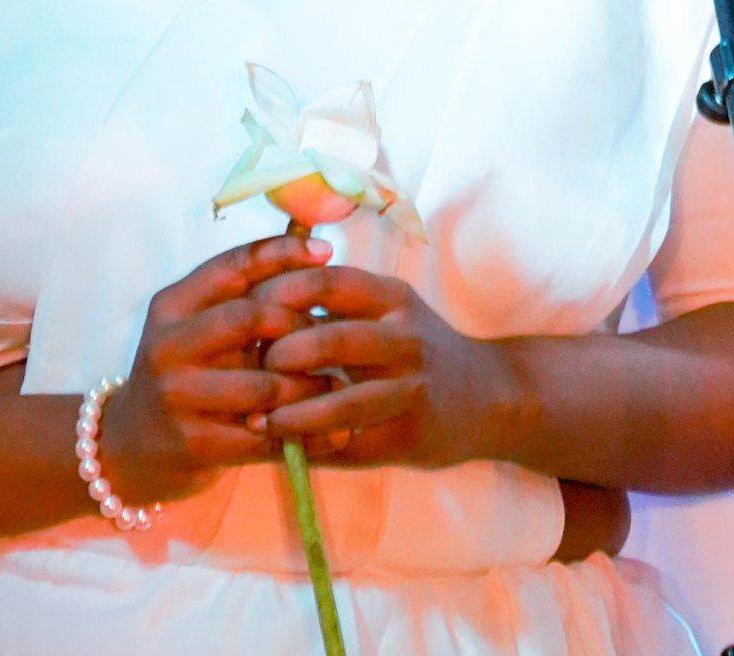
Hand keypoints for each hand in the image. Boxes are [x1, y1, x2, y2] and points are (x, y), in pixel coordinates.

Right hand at [97, 234, 331, 504]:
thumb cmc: (184, 374)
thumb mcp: (196, 326)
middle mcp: (168, 344)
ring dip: (310, 386)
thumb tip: (310, 240)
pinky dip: (305, 435)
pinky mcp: (193, 444)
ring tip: (337, 385)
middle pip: (249, 318)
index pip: (232, 265)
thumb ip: (243, 292)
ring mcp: (177, 395)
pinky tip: (334, 433)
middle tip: (331, 334)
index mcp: (172, 305)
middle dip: (299, 323)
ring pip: (264, 385)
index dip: (282, 252)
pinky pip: (263, 438)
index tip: (327, 250)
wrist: (130, 447)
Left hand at [252, 264, 516, 470]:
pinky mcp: (413, 436)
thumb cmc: (420, 347)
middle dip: (283, 353)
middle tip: (247, 367)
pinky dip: (315, 450)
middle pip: (335, 338)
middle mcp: (406, 338)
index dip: (281, 293)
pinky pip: (355, 445)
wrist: (490, 395)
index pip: (329, 281)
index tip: (243, 307)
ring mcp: (413, 389)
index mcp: (393, 298)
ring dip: (294, 413)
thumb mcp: (390, 309)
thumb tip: (258, 299)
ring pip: (345, 402)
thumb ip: (339, 303)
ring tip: (256, 421)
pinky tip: (285, 452)